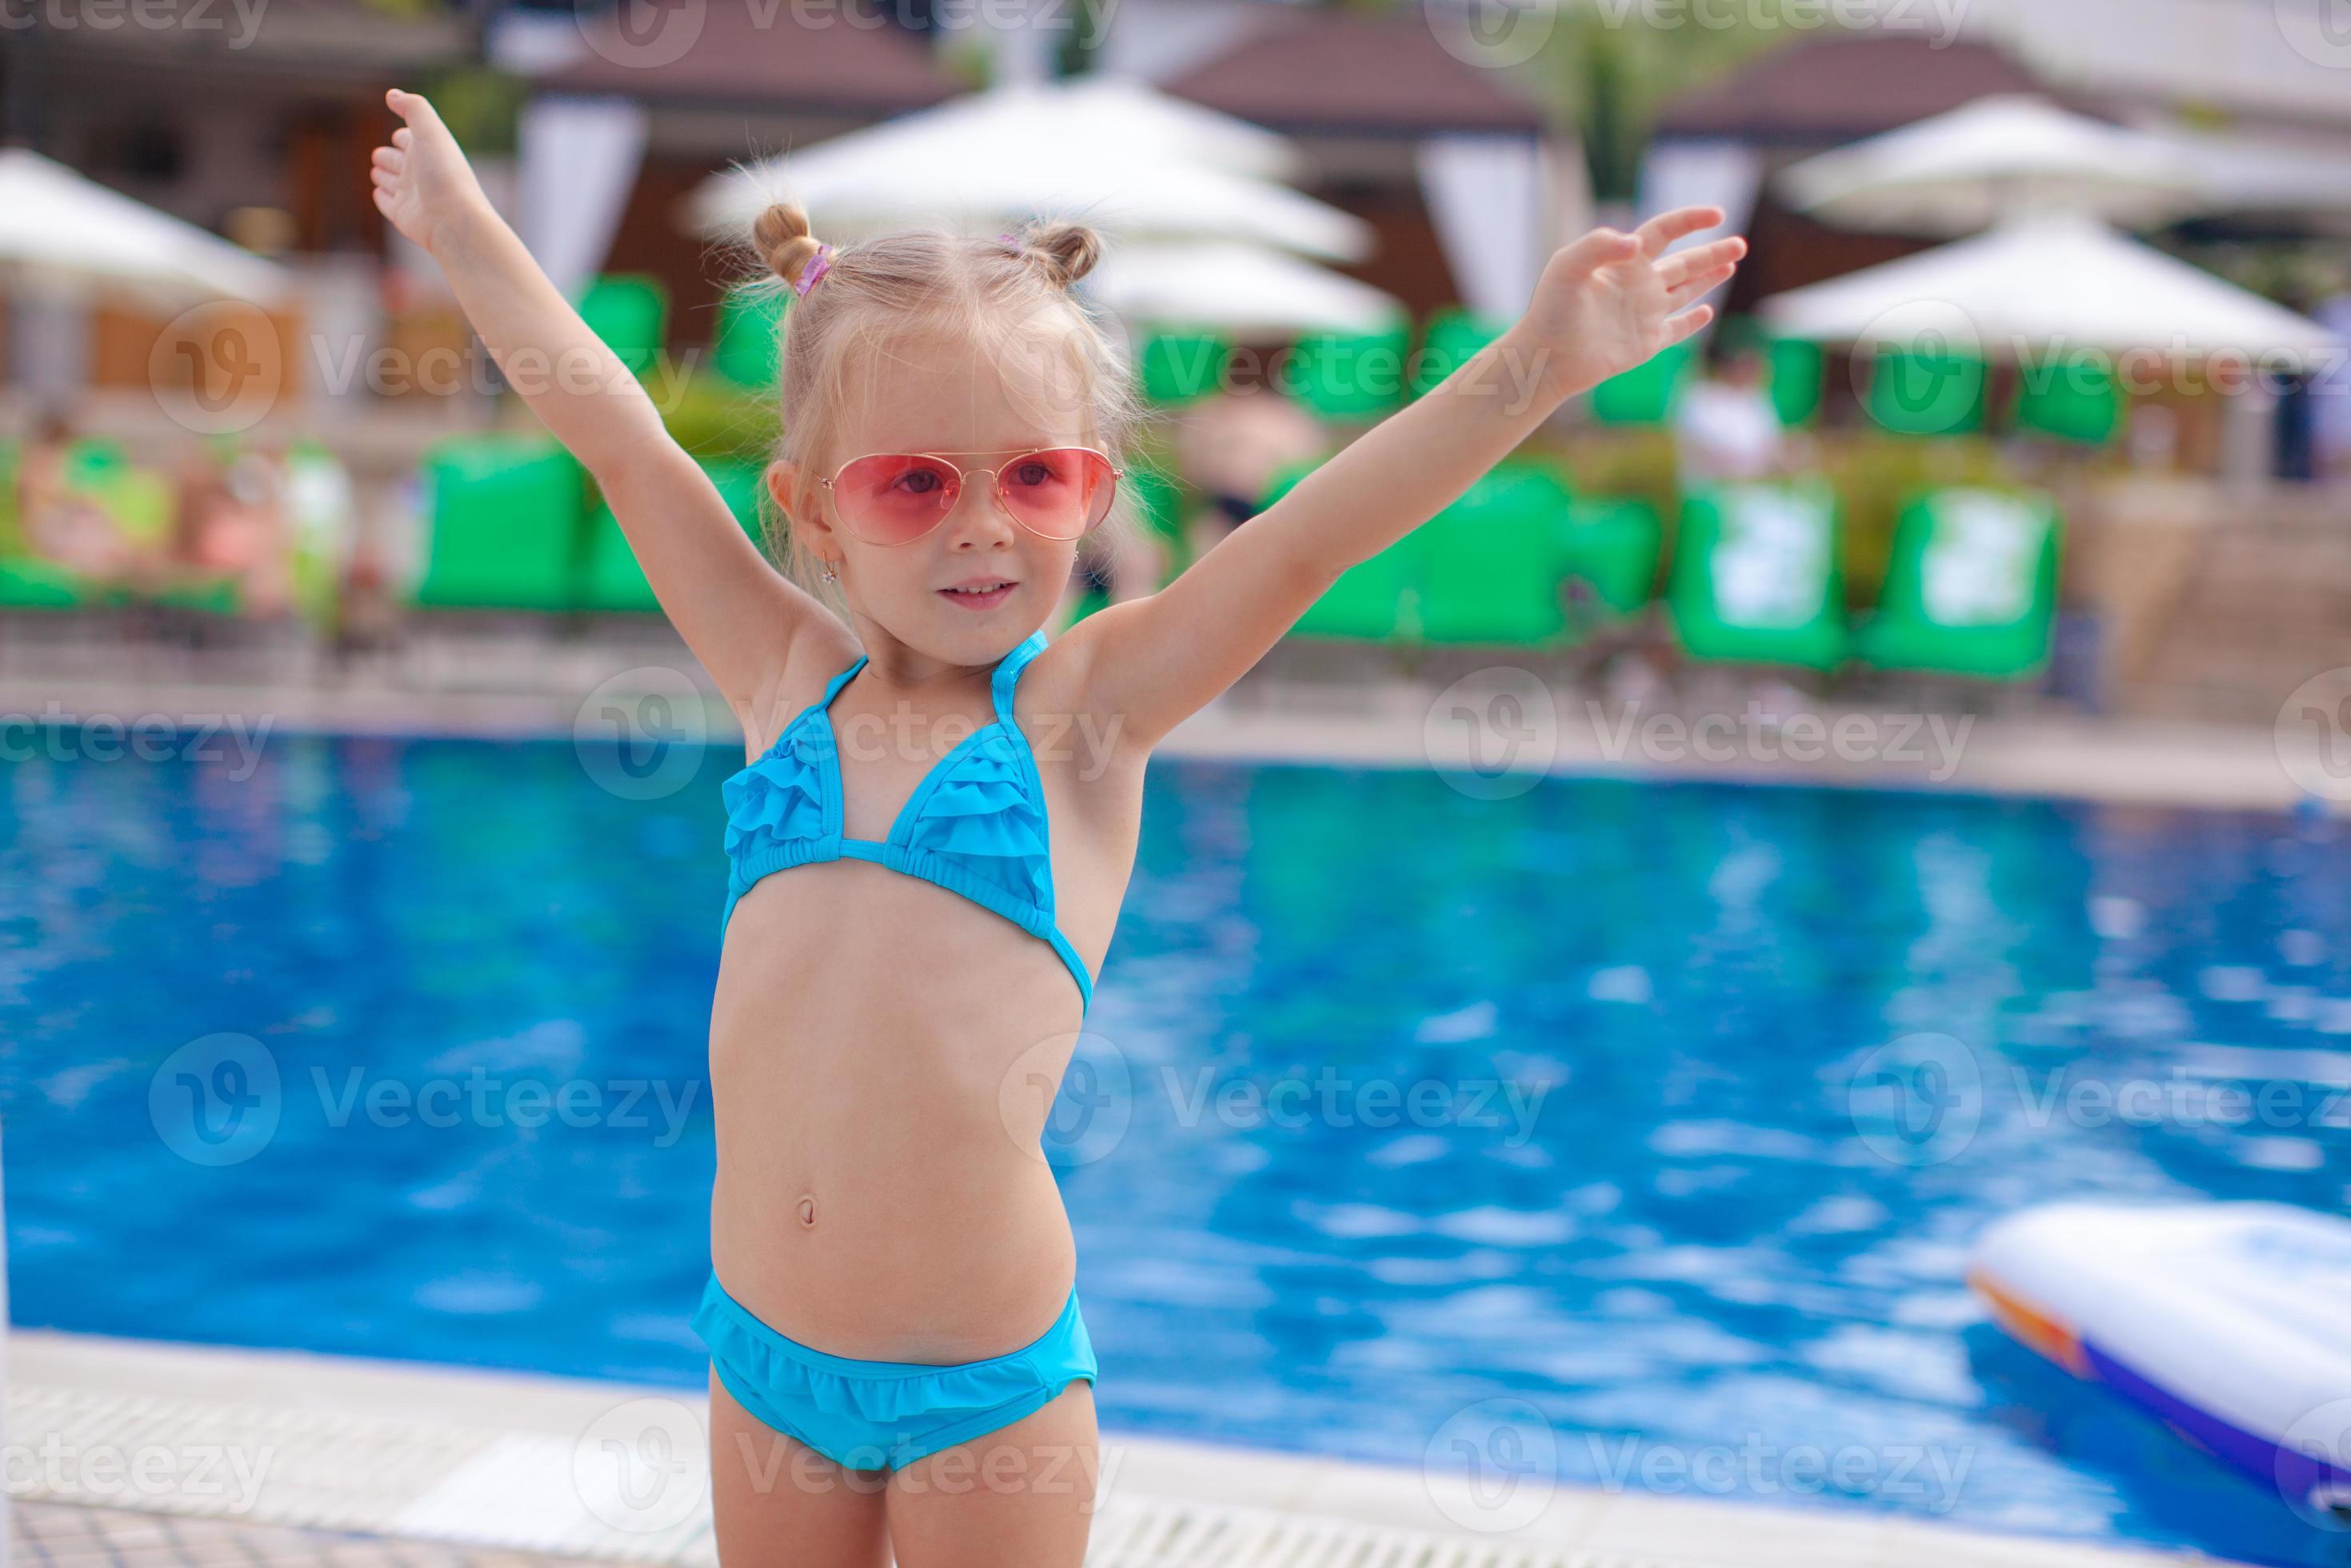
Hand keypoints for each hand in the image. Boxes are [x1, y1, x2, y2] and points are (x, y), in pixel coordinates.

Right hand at [369, 88, 492, 256]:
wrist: (453, 219)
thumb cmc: (444, 172)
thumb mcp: (430, 131)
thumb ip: (414, 108)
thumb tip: (392, 94)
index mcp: (428, 151)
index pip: (410, 139)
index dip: (404, 136)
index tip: (399, 134)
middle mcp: (420, 172)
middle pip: (398, 160)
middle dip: (388, 156)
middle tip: (379, 154)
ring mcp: (411, 195)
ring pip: (391, 181)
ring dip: (383, 175)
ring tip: (376, 170)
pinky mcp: (402, 214)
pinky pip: (387, 203)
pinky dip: (382, 197)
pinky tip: (378, 193)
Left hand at [1507, 207, 1746, 405]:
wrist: (1546, 356)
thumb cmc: (1551, 309)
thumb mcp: (1567, 268)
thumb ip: (1598, 246)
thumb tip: (1635, 243)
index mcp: (1625, 262)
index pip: (1664, 232)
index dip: (1690, 220)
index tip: (1716, 214)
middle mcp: (1639, 285)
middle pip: (1685, 262)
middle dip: (1713, 253)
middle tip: (1741, 245)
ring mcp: (1644, 314)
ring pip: (1685, 291)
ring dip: (1709, 278)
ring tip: (1732, 263)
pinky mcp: (1646, 344)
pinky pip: (1675, 330)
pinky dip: (1692, 321)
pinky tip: (1706, 312)